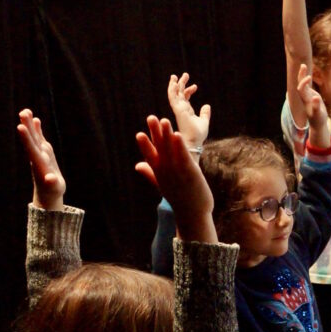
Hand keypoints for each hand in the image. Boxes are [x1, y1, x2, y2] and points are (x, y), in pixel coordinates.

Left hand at [17, 109, 65, 209]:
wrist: (48, 192)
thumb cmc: (53, 191)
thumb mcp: (54, 188)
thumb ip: (52, 183)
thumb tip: (50, 179)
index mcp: (40, 164)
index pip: (31, 149)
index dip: (26, 138)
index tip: (20, 127)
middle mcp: (38, 156)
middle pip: (31, 139)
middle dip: (27, 127)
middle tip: (22, 112)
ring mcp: (40, 153)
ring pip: (34, 136)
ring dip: (30, 124)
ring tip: (25, 111)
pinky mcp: (44, 152)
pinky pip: (39, 138)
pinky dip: (37, 129)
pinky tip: (35, 119)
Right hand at [136, 116, 215, 242]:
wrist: (193, 213)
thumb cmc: (179, 199)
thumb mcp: (162, 185)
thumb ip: (150, 173)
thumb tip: (137, 165)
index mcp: (159, 173)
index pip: (150, 156)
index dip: (145, 145)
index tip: (139, 134)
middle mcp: (166, 171)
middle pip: (159, 148)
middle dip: (155, 132)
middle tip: (150, 117)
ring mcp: (177, 171)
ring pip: (171, 149)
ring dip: (167, 134)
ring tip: (164, 120)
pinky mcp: (190, 172)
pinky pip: (183, 156)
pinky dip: (179, 145)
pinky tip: (177, 134)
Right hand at [167, 73, 210, 148]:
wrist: (194, 141)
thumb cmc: (198, 134)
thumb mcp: (204, 121)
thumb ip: (205, 113)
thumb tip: (207, 105)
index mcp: (186, 111)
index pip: (185, 98)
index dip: (189, 91)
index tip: (195, 86)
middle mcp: (181, 109)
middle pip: (179, 94)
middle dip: (181, 84)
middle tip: (185, 75)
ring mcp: (178, 109)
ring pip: (174, 94)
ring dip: (174, 85)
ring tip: (175, 76)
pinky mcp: (177, 110)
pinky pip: (172, 98)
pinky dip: (172, 90)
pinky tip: (173, 83)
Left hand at [296, 63, 330, 151]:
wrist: (317, 124)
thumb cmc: (318, 119)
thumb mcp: (318, 114)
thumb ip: (316, 106)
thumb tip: (316, 97)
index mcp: (306, 100)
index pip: (301, 89)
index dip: (303, 82)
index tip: (309, 77)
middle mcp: (305, 97)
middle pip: (300, 84)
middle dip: (301, 75)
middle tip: (303, 65)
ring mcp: (308, 96)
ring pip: (303, 84)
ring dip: (303, 75)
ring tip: (303, 65)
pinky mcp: (311, 96)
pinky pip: (307, 86)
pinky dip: (307, 80)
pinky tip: (308, 74)